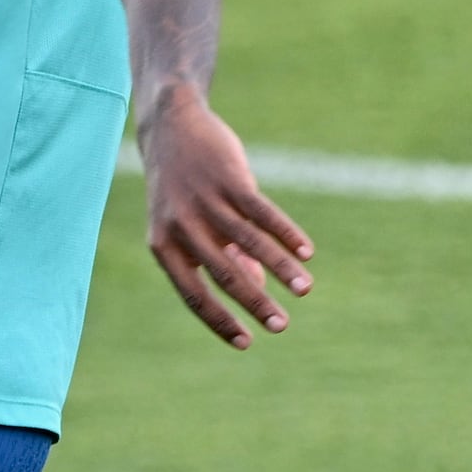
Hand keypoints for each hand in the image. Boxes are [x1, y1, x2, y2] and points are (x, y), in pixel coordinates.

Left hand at [136, 87, 314, 345]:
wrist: (169, 127)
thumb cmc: (180, 187)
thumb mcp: (188, 225)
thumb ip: (219, 256)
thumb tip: (256, 288)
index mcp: (164, 247)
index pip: (194, 295)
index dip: (220, 321)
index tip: (247, 343)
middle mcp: (181, 228)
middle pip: (224, 276)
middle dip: (256, 304)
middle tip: (282, 326)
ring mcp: (204, 202)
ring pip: (250, 244)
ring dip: (281, 270)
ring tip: (305, 290)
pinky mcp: (228, 179)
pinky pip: (262, 213)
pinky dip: (286, 233)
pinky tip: (307, 252)